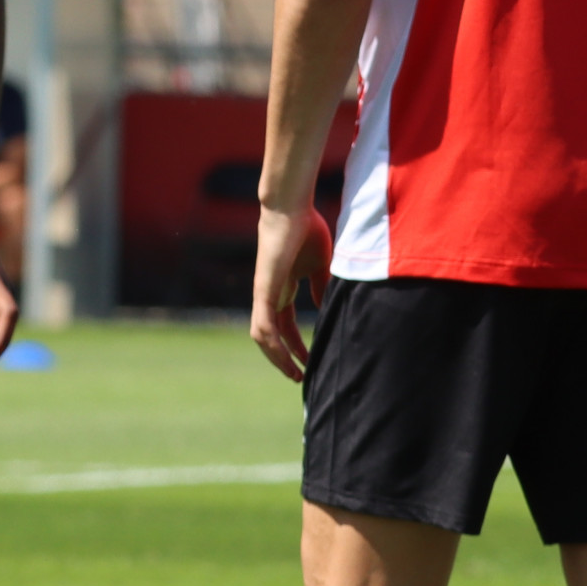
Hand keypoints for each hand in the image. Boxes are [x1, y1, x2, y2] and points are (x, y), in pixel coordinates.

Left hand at [248, 203, 332, 385]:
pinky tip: (285, 359)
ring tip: (294, 374)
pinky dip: (273, 344)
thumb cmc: (306, 228)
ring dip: (277, 358)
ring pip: (263, 336)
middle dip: (284, 358)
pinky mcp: (264, 290)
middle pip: (272, 335)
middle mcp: (269, 293)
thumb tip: (324, 307)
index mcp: (282, 287)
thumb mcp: (320, 264)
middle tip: (300, 377)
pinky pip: (263, 324)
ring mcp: (264, 293)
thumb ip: (320, 286)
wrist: (290, 208)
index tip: (310, 360)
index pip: (284, 324)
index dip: (295, 344)